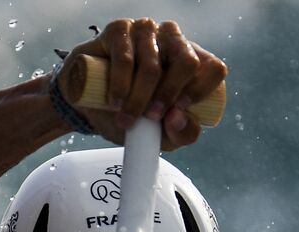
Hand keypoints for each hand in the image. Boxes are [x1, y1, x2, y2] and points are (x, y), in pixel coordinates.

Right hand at [56, 18, 226, 151]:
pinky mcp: (121, 30)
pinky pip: (126, 58)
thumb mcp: (158, 133)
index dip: (200, 91)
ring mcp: (147, 32)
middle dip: (168, 96)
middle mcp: (173, 41)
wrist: (85, 100)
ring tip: (125, 117)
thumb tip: (179, 118)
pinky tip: (115, 101)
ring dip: (138, 99)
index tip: (179, 110)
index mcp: (190, 62)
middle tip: (151, 116)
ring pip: (153, 65)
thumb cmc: (125, 111)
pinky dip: (121, 85)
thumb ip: (181, 134)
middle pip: (187, 62)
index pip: (213, 68)